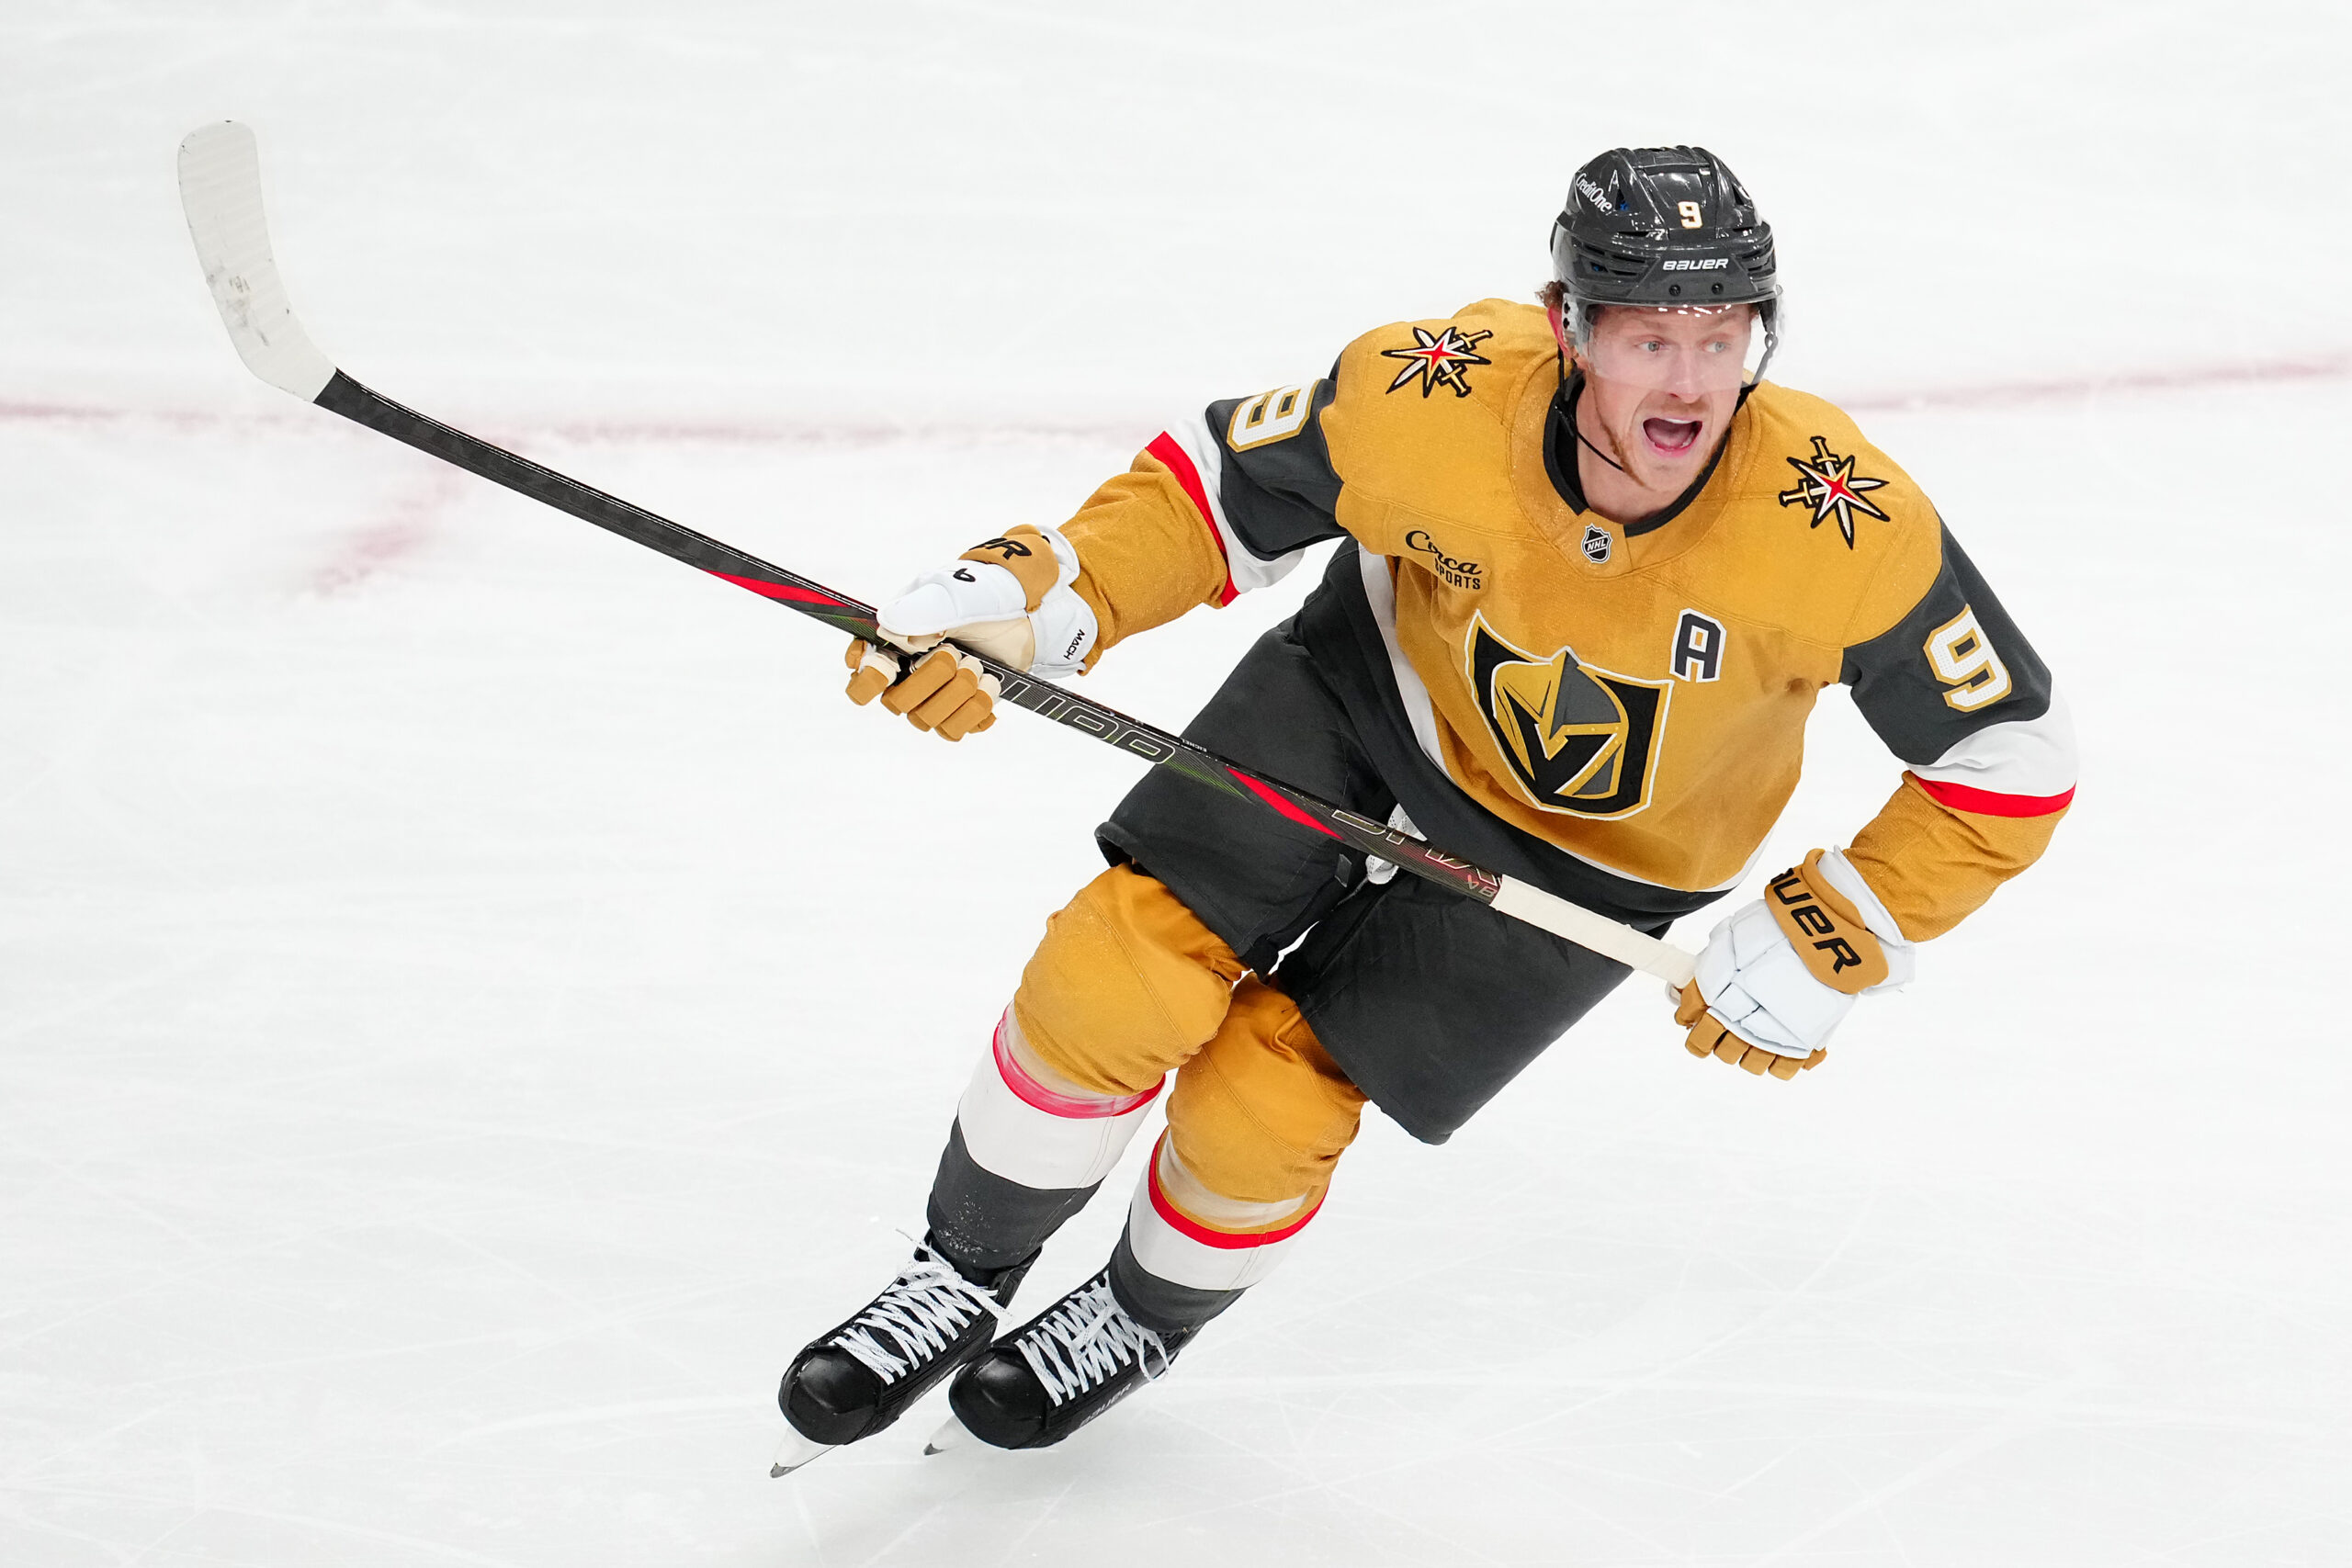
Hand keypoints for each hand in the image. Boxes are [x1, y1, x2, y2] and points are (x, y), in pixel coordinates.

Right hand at [843, 524, 1097, 740]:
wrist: (1036, 614)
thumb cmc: (991, 595)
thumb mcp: (958, 595)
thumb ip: (923, 610)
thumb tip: (886, 625)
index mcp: (897, 637)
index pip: (862, 669)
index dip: (867, 675)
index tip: (890, 665)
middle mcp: (910, 669)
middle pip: (896, 702)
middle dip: (931, 680)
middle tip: (959, 655)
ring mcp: (937, 692)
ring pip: (926, 720)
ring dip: (958, 696)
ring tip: (982, 669)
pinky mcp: (963, 709)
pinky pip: (955, 730)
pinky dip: (975, 711)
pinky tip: (991, 686)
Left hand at [1676, 848, 1913, 1078]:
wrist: (1821, 932)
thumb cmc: (1772, 931)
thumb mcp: (1729, 942)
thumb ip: (1706, 972)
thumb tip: (1681, 994)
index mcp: (1717, 999)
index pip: (1693, 1031)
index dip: (1691, 1026)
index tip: (1695, 1018)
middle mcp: (1741, 1024)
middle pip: (1719, 1051)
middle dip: (1718, 1040)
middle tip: (1727, 1023)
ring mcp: (1772, 1037)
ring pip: (1749, 1064)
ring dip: (1747, 1051)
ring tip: (1755, 1033)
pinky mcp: (1802, 1044)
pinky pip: (1782, 1070)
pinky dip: (1780, 1062)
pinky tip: (1780, 1043)